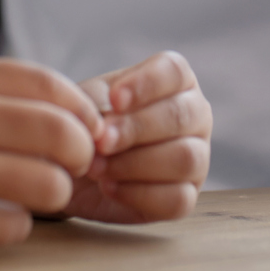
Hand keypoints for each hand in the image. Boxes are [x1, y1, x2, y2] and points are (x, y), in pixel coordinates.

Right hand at [0, 56, 100, 251]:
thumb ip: (2, 89)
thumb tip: (83, 108)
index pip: (49, 84)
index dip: (81, 108)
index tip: (87, 127)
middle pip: (60, 132)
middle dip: (82, 151)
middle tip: (75, 164)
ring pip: (49, 184)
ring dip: (56, 191)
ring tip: (42, 191)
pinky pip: (18, 226)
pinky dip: (18, 224)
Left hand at [63, 51, 210, 223]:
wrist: (73, 169)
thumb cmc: (87, 126)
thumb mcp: (84, 105)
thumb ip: (94, 106)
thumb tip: (108, 128)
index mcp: (174, 80)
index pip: (173, 71)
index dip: (146, 84)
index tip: (115, 99)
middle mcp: (194, 115)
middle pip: (180, 116)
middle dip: (136, 129)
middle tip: (100, 142)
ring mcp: (197, 158)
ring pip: (184, 159)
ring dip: (134, 164)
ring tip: (97, 168)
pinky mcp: (187, 197)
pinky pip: (178, 199)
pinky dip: (139, 194)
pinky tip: (109, 188)